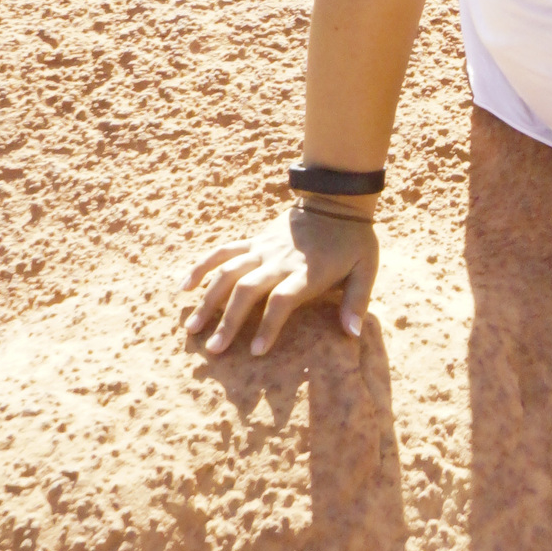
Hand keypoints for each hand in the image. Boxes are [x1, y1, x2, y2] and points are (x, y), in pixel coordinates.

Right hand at [186, 204, 376, 356]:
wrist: (335, 199)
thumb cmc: (353, 241)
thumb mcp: (366, 269)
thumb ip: (357, 302)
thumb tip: (354, 334)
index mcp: (306, 272)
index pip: (282, 300)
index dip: (269, 325)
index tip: (256, 352)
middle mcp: (279, 260)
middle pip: (247, 290)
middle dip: (228, 321)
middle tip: (214, 350)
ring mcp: (262, 249)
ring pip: (228, 273)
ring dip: (208, 300)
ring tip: (191, 328)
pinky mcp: (253, 240)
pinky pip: (223, 251)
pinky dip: (202, 266)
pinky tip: (184, 287)